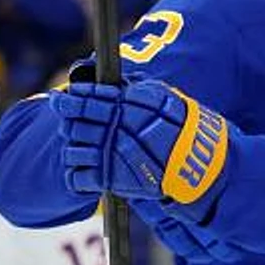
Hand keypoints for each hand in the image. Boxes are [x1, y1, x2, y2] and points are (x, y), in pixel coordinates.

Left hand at [51, 77, 229, 205]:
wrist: (200, 166)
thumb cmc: (184, 131)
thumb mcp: (166, 99)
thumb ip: (138, 92)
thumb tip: (118, 84)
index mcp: (129, 107)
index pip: (92, 98)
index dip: (75, 97)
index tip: (64, 97)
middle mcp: (118, 129)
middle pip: (77, 121)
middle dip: (68, 118)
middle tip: (67, 117)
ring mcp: (112, 156)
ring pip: (72, 148)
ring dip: (71, 147)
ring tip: (78, 146)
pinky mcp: (111, 180)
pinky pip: (77, 177)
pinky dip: (76, 175)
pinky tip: (83, 170)